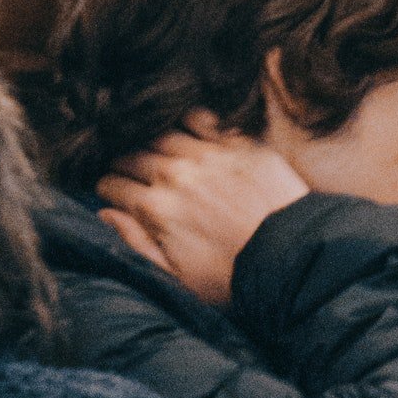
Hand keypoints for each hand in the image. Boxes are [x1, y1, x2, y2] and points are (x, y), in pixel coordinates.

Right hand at [95, 122, 309, 310]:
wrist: (293, 259)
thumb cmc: (235, 278)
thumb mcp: (179, 278)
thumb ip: (136, 245)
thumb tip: (104, 215)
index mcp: (155, 209)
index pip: (113, 186)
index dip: (109, 190)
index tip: (113, 193)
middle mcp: (173, 175)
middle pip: (131, 157)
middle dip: (124, 164)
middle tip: (129, 171)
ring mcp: (204, 155)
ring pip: (160, 135)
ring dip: (150, 142)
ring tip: (153, 151)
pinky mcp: (235, 143)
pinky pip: (199, 119)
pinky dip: (186, 122)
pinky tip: (185, 130)